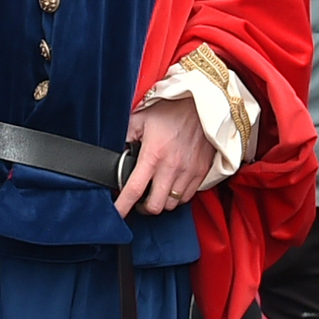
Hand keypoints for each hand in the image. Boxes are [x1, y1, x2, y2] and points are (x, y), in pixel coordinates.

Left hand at [114, 94, 208, 216]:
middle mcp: (171, 168)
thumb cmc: (172, 110)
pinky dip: (178, 197)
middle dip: (143, 208)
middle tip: (139, 200)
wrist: (203, 104)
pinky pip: (187, 197)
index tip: (117, 214)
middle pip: (155, 206)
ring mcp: (189, 172)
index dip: (123, 206)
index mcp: (153, 155)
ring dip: (162, 203)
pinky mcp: (201, 172)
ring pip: (172, 205)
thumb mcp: (142, 117)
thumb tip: (115, 149)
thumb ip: (126, 134)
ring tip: (156, 193)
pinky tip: (172, 187)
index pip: (134, 190)